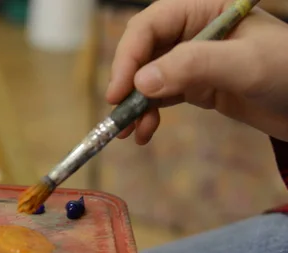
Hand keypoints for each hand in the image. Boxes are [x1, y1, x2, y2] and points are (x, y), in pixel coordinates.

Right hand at [106, 0, 287, 143]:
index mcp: (204, 8)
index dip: (129, 56)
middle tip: (117, 113)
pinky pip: (160, 96)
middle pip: (142, 51)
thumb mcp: (245, 65)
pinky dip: (148, 113)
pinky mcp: (194, 84)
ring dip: (134, 104)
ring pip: (147, 77)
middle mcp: (193, 30)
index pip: (151, 25)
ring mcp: (192, 59)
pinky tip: (145, 132)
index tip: (117, 91)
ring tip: (130, 132)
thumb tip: (140, 82)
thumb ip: (193, 66)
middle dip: (127, 83)